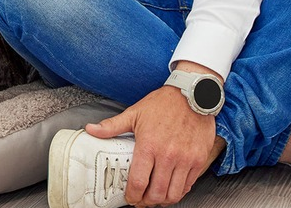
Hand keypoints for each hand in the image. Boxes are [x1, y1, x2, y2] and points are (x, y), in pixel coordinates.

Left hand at [87, 78, 222, 205]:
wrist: (194, 93)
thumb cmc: (164, 103)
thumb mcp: (135, 113)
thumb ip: (112, 126)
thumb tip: (90, 129)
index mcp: (149, 145)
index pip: (139, 183)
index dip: (133, 196)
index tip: (130, 198)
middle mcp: (168, 155)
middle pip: (156, 193)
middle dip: (146, 202)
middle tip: (142, 200)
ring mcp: (186, 158)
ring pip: (173, 194)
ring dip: (163, 200)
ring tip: (156, 196)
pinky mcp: (199, 159)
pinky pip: (188, 185)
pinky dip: (179, 191)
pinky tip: (171, 187)